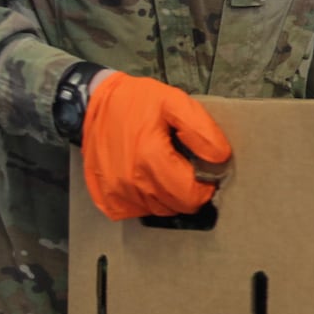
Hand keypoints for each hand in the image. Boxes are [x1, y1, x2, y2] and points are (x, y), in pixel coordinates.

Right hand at [81, 73, 231, 220]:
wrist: (93, 103)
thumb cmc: (136, 102)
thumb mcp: (175, 102)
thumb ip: (202, 130)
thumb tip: (220, 158)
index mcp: (151, 157)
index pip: (192, 195)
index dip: (204, 185)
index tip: (202, 169)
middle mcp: (131, 181)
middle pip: (177, 206)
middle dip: (187, 190)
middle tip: (183, 166)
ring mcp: (116, 193)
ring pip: (158, 210)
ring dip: (167, 196)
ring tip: (163, 168)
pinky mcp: (105, 198)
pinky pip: (136, 212)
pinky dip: (146, 200)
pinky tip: (146, 178)